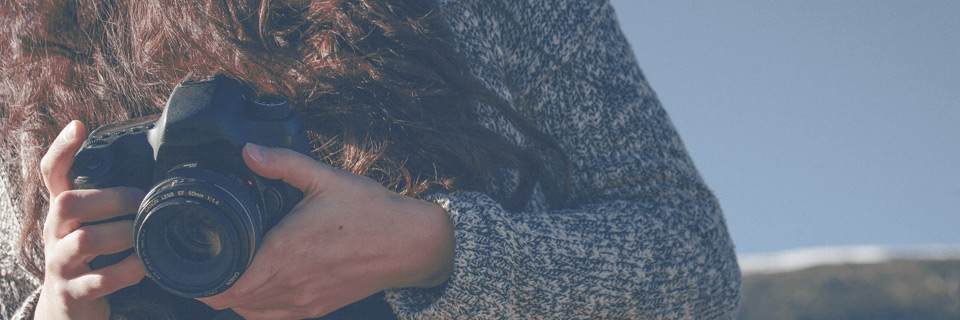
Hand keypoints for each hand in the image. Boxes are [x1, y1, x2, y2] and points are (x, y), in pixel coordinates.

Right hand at [34, 121, 146, 318]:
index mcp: (63, 213)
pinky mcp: (73, 293)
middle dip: (110, 198)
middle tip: (141, 201)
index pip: (52, 173)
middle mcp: (55, 234)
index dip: (61, 149)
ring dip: (122, 234)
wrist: (68, 310)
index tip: (78, 126)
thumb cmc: (90, 260)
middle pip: (67, 203)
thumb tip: (157, 176)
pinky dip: (126, 271)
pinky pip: (99, 279)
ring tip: (144, 234)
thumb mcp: (93, 226)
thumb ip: (112, 203)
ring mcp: (61, 264)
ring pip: (84, 240)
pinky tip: (143, 266)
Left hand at [198, 144, 455, 318]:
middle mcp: (290, 282)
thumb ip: (283, 164)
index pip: (225, 282)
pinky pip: (274, 319)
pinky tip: (256, 292)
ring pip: (249, 313)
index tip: (187, 261)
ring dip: (232, 297)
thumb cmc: (372, 212)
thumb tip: (248, 151)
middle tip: (200, 263)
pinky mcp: (318, 308)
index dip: (198, 278)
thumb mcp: (326, 178)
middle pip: (230, 301)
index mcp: (284, 251)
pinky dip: (256, 310)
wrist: (411, 244)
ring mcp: (304, 300)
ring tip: (224, 275)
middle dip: (210, 285)